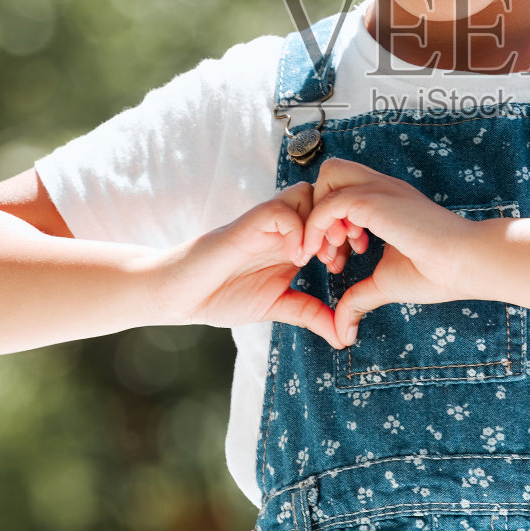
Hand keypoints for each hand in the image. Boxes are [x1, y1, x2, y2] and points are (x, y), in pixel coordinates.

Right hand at [156, 181, 342, 348]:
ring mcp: (265, 224)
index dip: (347, 234)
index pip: (333, 215)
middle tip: (337, 260)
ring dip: (319, 224)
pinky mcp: (247, 224)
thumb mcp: (279, 306)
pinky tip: (295, 259)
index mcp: (293, 240)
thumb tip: (346, 336)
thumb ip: (312, 314)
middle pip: (326, 197)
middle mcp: (283, 226)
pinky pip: (281, 209)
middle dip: (340, 224)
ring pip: (306, 194)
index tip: (346, 265)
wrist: (181, 294)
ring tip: (318, 259)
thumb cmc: (224, 296)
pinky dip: (295, 230)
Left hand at [300, 157, 476, 349]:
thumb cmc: (436, 273)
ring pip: (329, 175)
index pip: (342, 192)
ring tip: (330, 253)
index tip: (338, 261)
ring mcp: (379, 189)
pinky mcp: (374, 200)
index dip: (330, 224)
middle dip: (319, 207)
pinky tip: (332, 256)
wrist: (466, 263)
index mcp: (387, 201)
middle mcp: (381, 188)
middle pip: (332, 172)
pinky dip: (319, 227)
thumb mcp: (385, 283)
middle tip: (328, 250)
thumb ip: (359, 299)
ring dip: (319, 214)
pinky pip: (330, 201)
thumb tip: (342, 332)